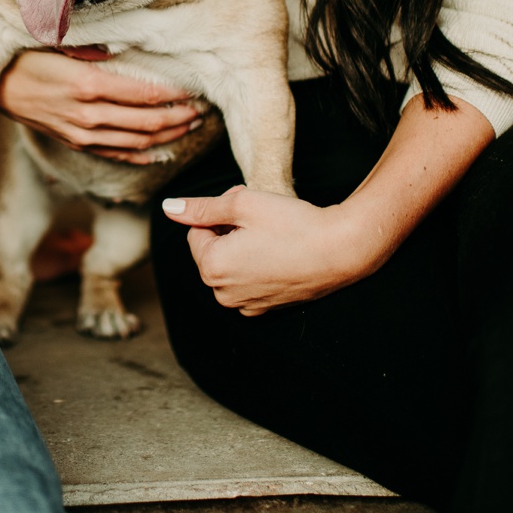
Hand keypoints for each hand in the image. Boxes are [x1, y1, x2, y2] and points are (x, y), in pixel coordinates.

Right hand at [0, 50, 204, 163]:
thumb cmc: (27, 58)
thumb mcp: (61, 44)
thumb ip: (98, 49)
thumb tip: (131, 48)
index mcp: (88, 85)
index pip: (146, 94)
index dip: (175, 94)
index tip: (195, 88)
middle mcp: (89, 114)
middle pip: (148, 122)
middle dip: (180, 116)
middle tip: (202, 108)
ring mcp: (83, 133)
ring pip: (138, 142)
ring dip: (168, 136)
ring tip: (189, 125)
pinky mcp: (76, 143)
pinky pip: (117, 154)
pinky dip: (143, 156)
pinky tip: (161, 152)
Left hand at [162, 187, 375, 314]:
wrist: (343, 250)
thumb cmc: (293, 224)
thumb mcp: (241, 204)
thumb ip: (201, 207)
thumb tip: (169, 207)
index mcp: (212, 267)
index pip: (197, 231)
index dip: (220, 213)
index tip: (245, 207)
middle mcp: (223, 293)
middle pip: (211, 250)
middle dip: (229, 231)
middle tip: (260, 218)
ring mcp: (246, 304)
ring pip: (229, 266)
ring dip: (242, 248)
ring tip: (271, 236)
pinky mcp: (266, 308)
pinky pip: (247, 282)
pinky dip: (256, 266)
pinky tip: (279, 254)